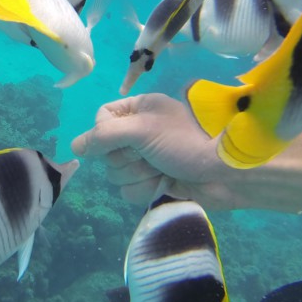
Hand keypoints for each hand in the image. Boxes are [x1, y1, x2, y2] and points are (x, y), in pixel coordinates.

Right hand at [71, 93, 242, 208]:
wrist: (226, 173)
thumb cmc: (187, 142)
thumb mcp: (143, 130)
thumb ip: (105, 136)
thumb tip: (75, 146)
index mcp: (139, 110)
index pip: (101, 119)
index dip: (105, 133)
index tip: (123, 139)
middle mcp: (139, 133)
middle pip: (106, 151)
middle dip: (127, 159)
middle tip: (150, 156)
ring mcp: (146, 159)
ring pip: (115, 175)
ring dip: (138, 176)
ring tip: (163, 171)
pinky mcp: (153, 183)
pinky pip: (129, 191)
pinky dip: (146, 190)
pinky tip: (165, 185)